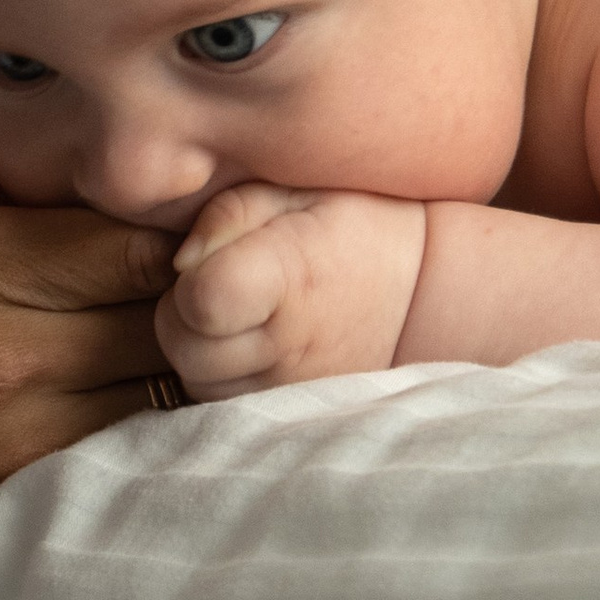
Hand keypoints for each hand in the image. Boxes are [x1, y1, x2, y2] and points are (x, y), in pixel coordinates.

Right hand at [0, 133, 170, 599]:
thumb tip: (55, 145)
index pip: (132, 226)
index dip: (173, 219)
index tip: (175, 218)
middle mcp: (2, 347)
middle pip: (174, 296)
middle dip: (200, 280)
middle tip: (205, 272)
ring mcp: (31, 432)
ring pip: (176, 371)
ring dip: (189, 350)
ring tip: (178, 334)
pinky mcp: (46, 497)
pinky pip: (147, 435)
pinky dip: (159, 411)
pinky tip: (136, 397)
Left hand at [158, 183, 427, 399]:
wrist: (419, 289)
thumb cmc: (350, 224)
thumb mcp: (295, 188)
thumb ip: (228, 212)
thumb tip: (180, 264)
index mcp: (290, 278)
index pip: (201, 300)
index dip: (191, 279)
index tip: (218, 260)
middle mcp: (288, 346)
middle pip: (184, 348)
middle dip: (184, 314)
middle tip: (221, 283)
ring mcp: (291, 389)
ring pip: (196, 379)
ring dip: (200, 346)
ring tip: (241, 311)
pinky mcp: (290, 410)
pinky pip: (221, 401)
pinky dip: (220, 373)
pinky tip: (249, 340)